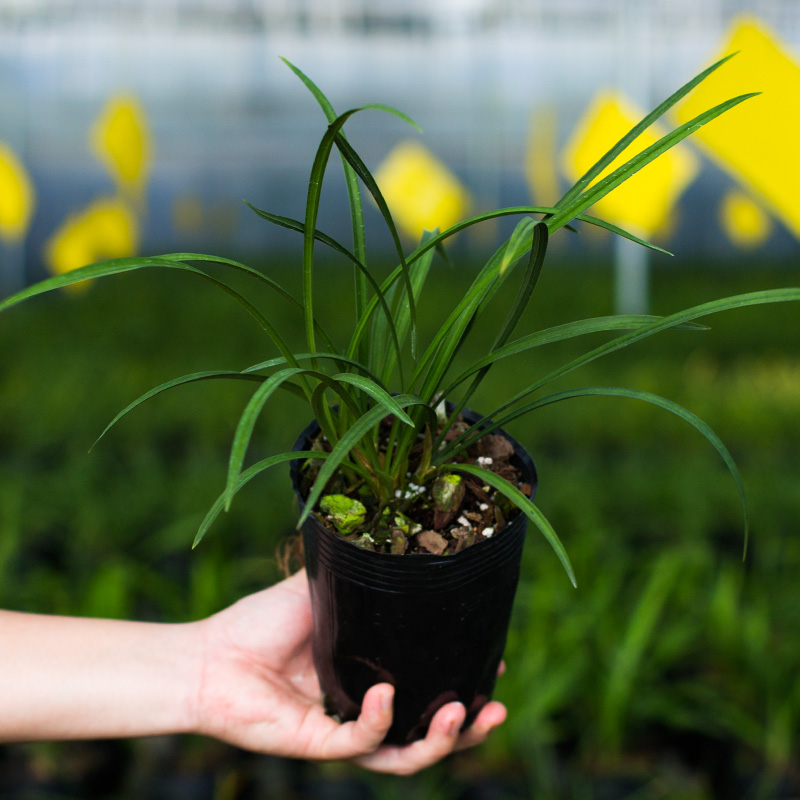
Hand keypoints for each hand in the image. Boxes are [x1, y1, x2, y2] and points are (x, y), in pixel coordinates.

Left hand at [191, 569, 506, 774]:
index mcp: (369, 673)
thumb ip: (356, 577)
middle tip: (495, 709)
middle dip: (468, 727)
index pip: (426, 685)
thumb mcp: (321, 590)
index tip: (494, 661)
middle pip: (426, 729)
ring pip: (404, 752)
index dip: (462, 679)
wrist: (208, 654)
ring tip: (464, 714)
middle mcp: (362, 706)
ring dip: (440, 740)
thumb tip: (395, 543)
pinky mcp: (319, 745)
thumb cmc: (259, 622)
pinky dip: (379, 721)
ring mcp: (343, 729)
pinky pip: (360, 743)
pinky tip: (387, 694)